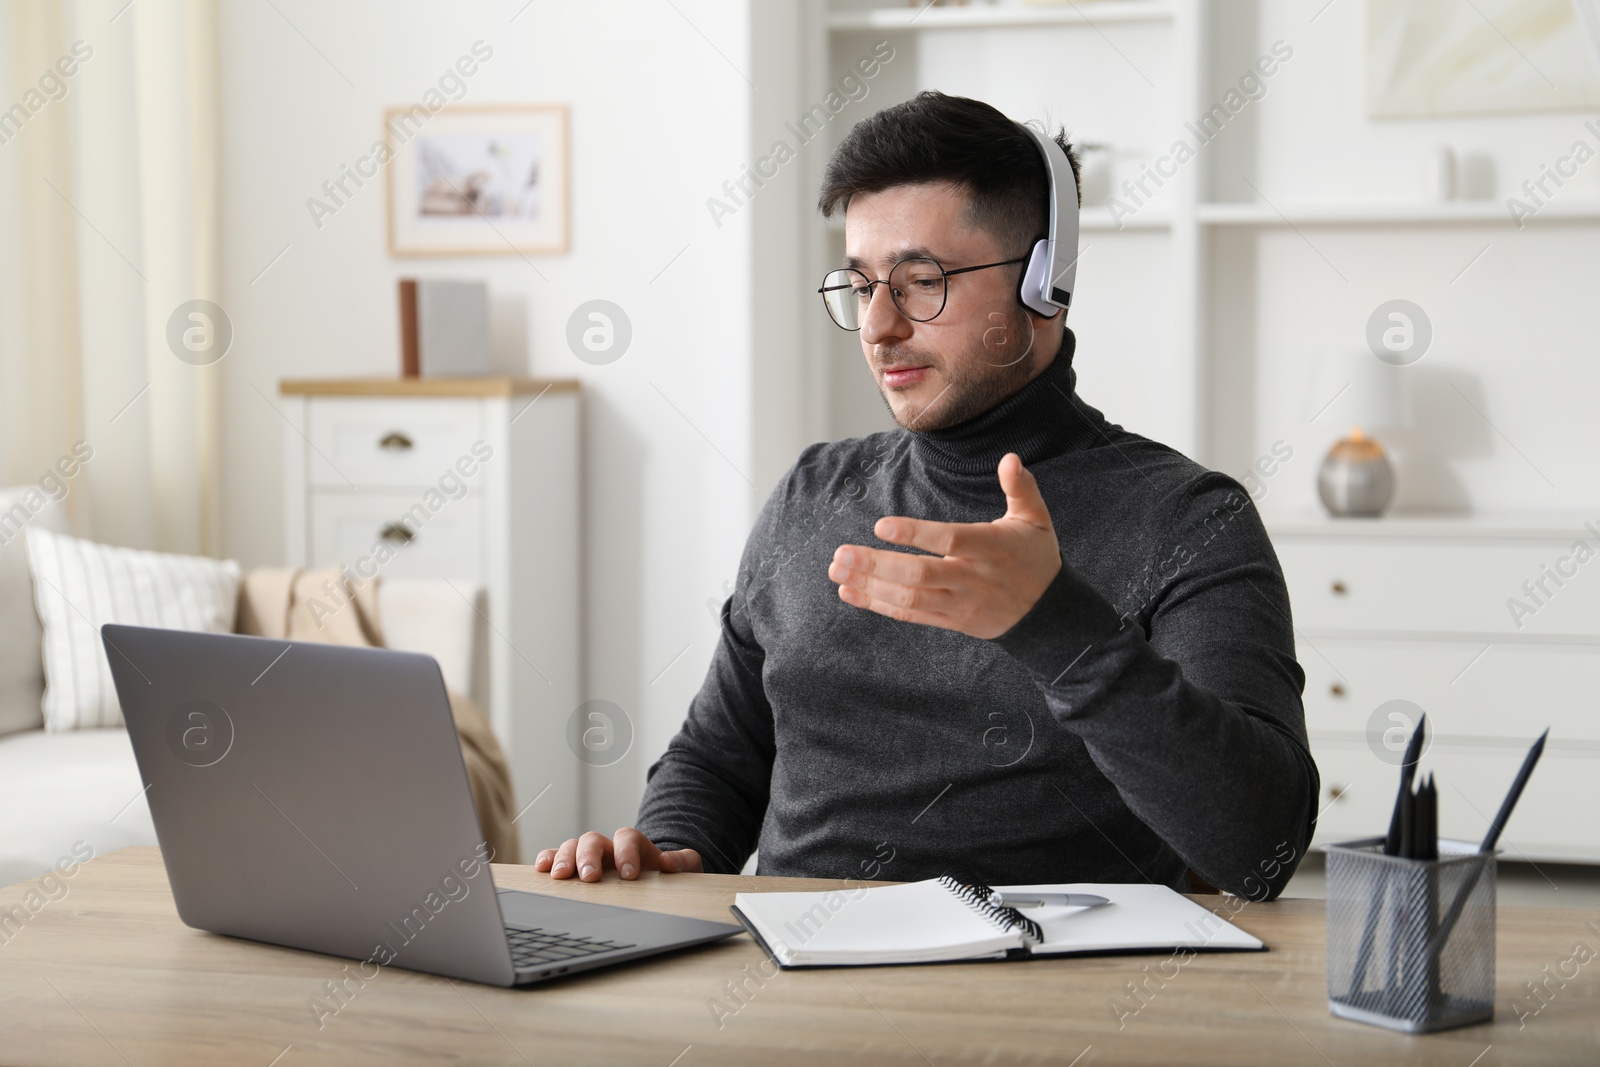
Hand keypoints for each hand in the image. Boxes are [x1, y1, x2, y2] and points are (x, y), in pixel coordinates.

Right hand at [533, 826, 703, 880]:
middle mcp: (608, 848)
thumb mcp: (683, 869)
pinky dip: (548, 860)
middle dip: (589, 857)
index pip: (627, 837)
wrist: (652, 882)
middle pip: (593, 839)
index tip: (628, 874)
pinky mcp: (574, 868)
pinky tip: (542, 869)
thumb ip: (682, 862)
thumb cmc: (666, 877)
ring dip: (565, 859)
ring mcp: (589, 856)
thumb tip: (667, 863)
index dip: (626, 852)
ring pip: (572, 847)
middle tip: (590, 877)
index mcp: (634, 845)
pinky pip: (556, 858)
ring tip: (561, 876)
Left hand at [828, 452, 1060, 639]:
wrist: (1049, 615)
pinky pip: (910, 615)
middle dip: (877, 565)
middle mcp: (971, 578)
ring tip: (836, 568)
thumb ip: (1020, 488)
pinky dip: (878, 604)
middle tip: (841, 553)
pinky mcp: (950, 620)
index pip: (949, 541)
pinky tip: (850, 591)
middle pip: (919, 575)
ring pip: (909, 599)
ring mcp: (959, 603)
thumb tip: (1009, 458)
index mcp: (990, 548)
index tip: (880, 525)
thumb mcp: (1036, 519)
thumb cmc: (1037, 558)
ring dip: (869, 585)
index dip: (915, 535)